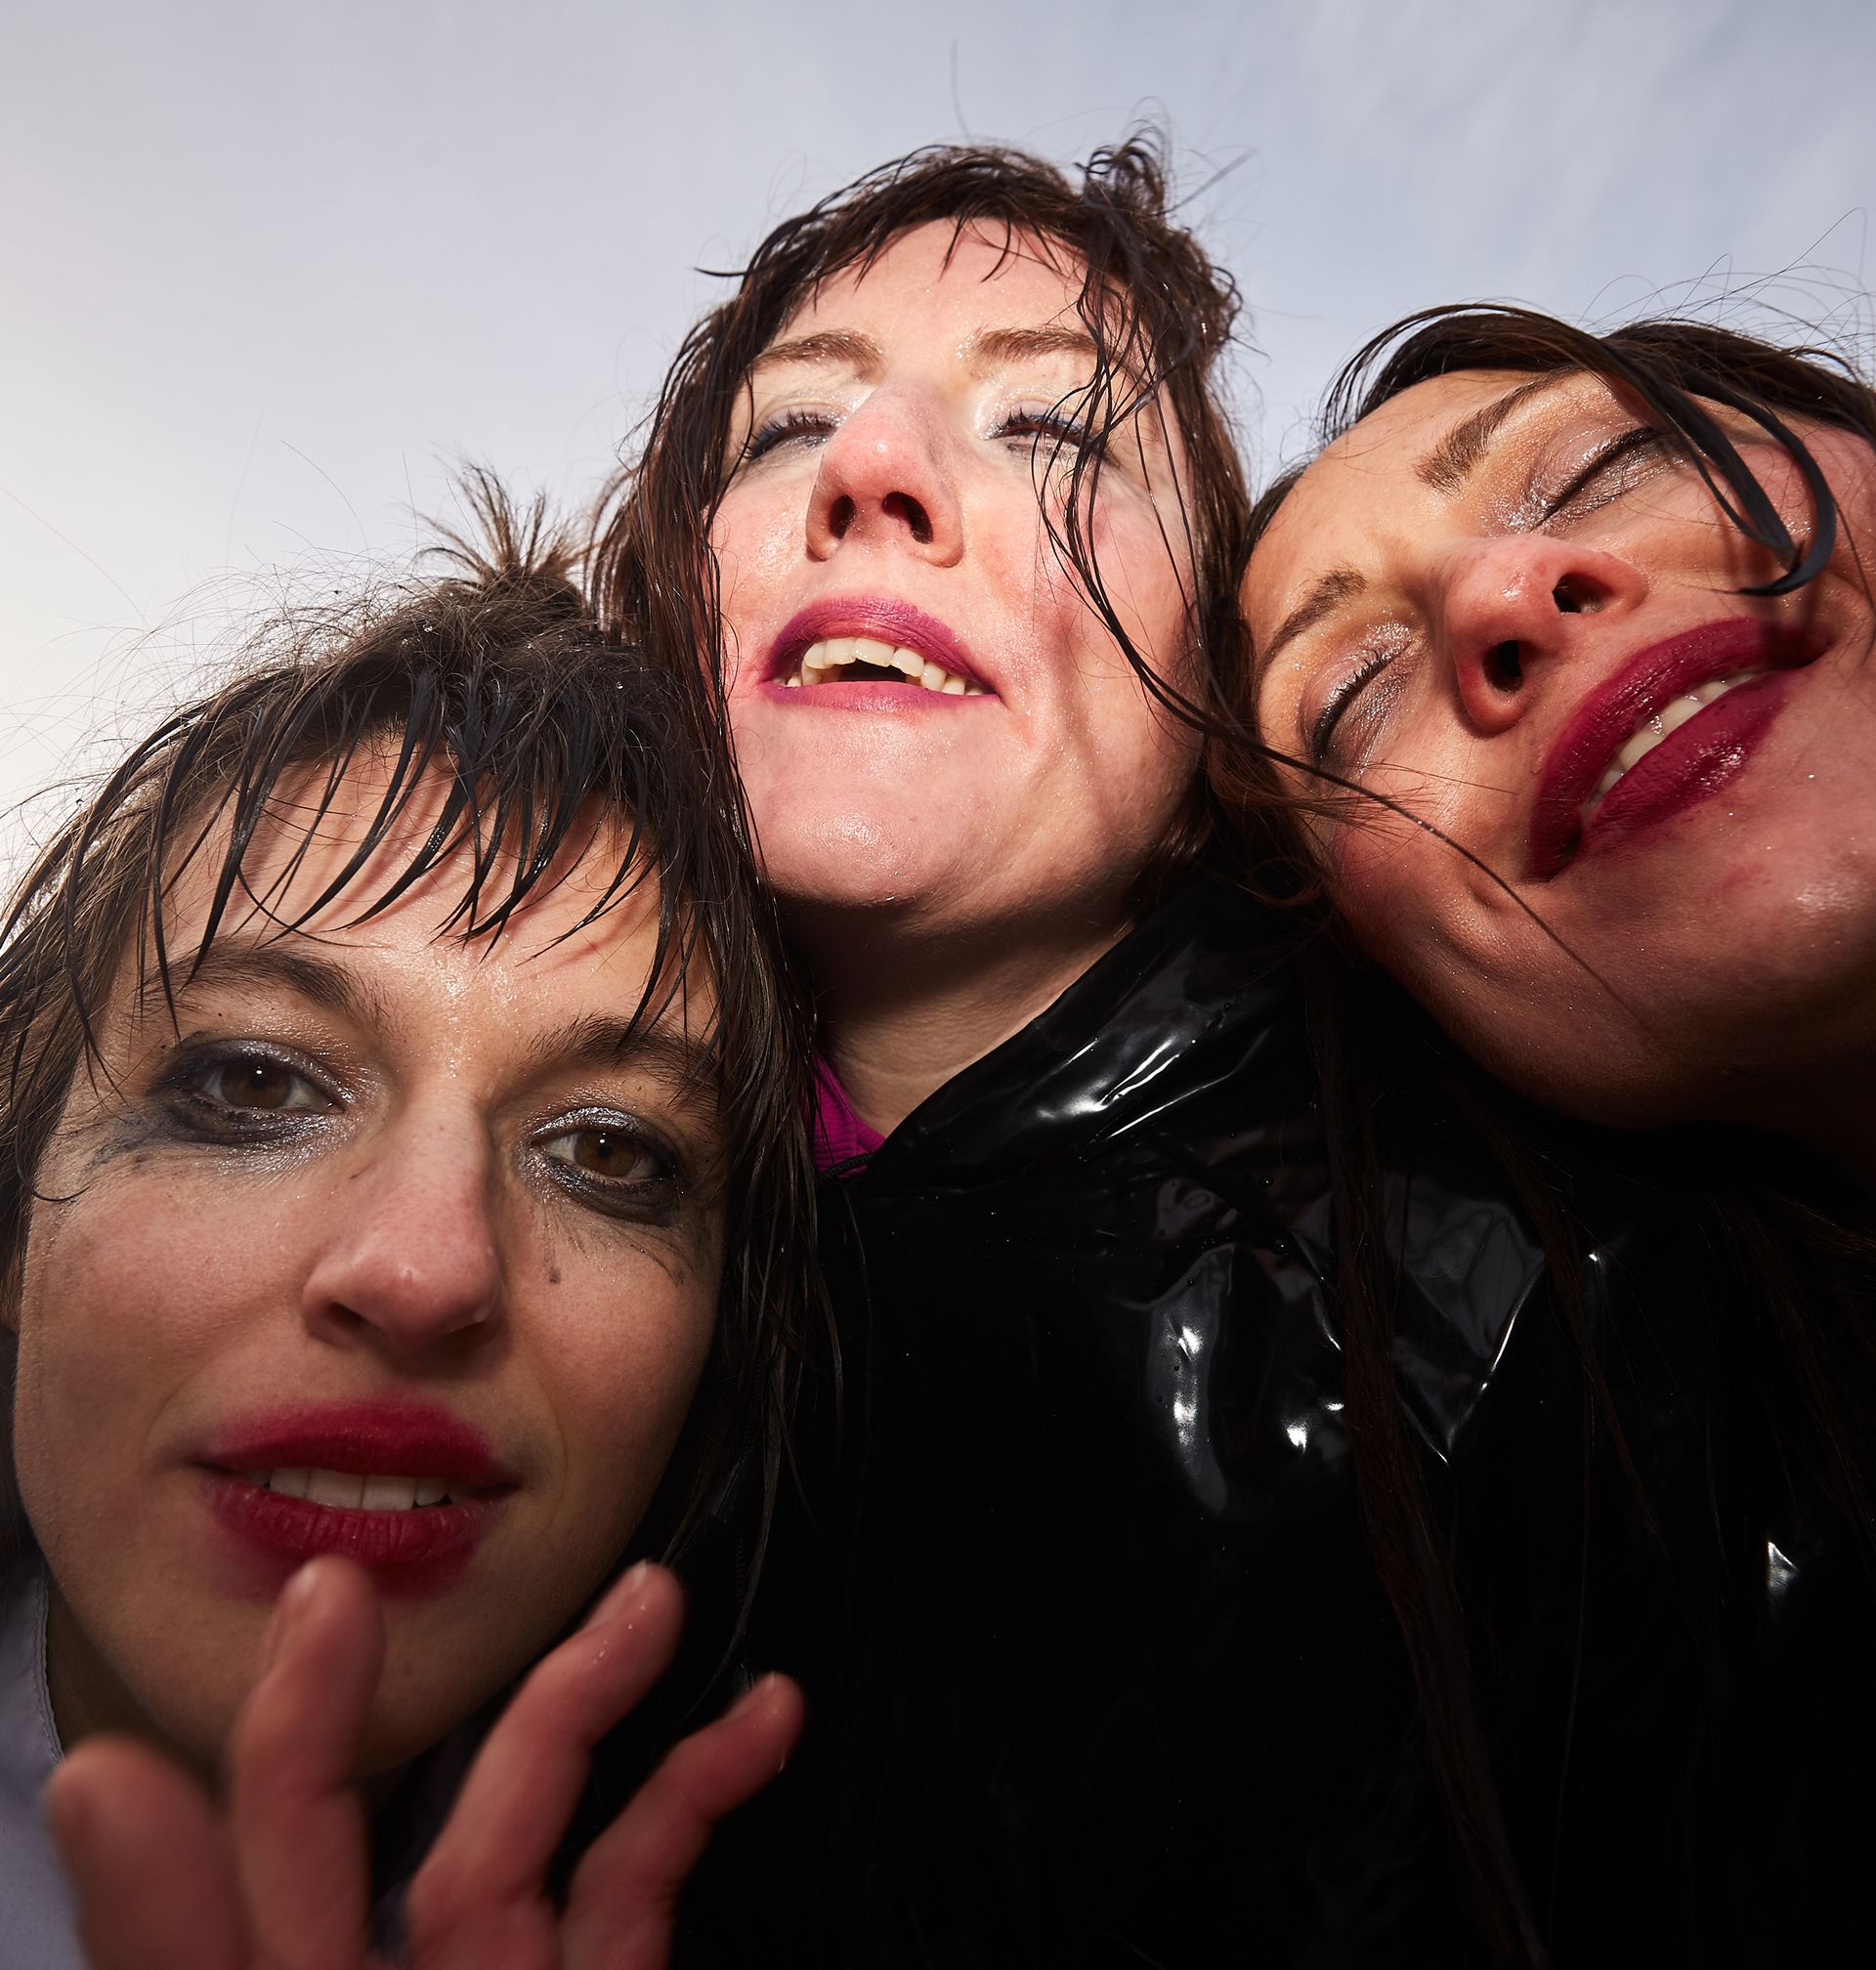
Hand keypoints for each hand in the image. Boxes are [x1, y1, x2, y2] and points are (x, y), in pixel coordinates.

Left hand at [44, 1555, 803, 1969]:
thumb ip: (186, 1959)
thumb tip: (100, 1777)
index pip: (262, 1866)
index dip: (290, 1735)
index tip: (333, 1605)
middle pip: (410, 1824)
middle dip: (468, 1687)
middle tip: (553, 1569)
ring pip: (538, 1825)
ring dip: (598, 1706)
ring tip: (658, 1606)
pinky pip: (642, 1886)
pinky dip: (700, 1795)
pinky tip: (762, 1721)